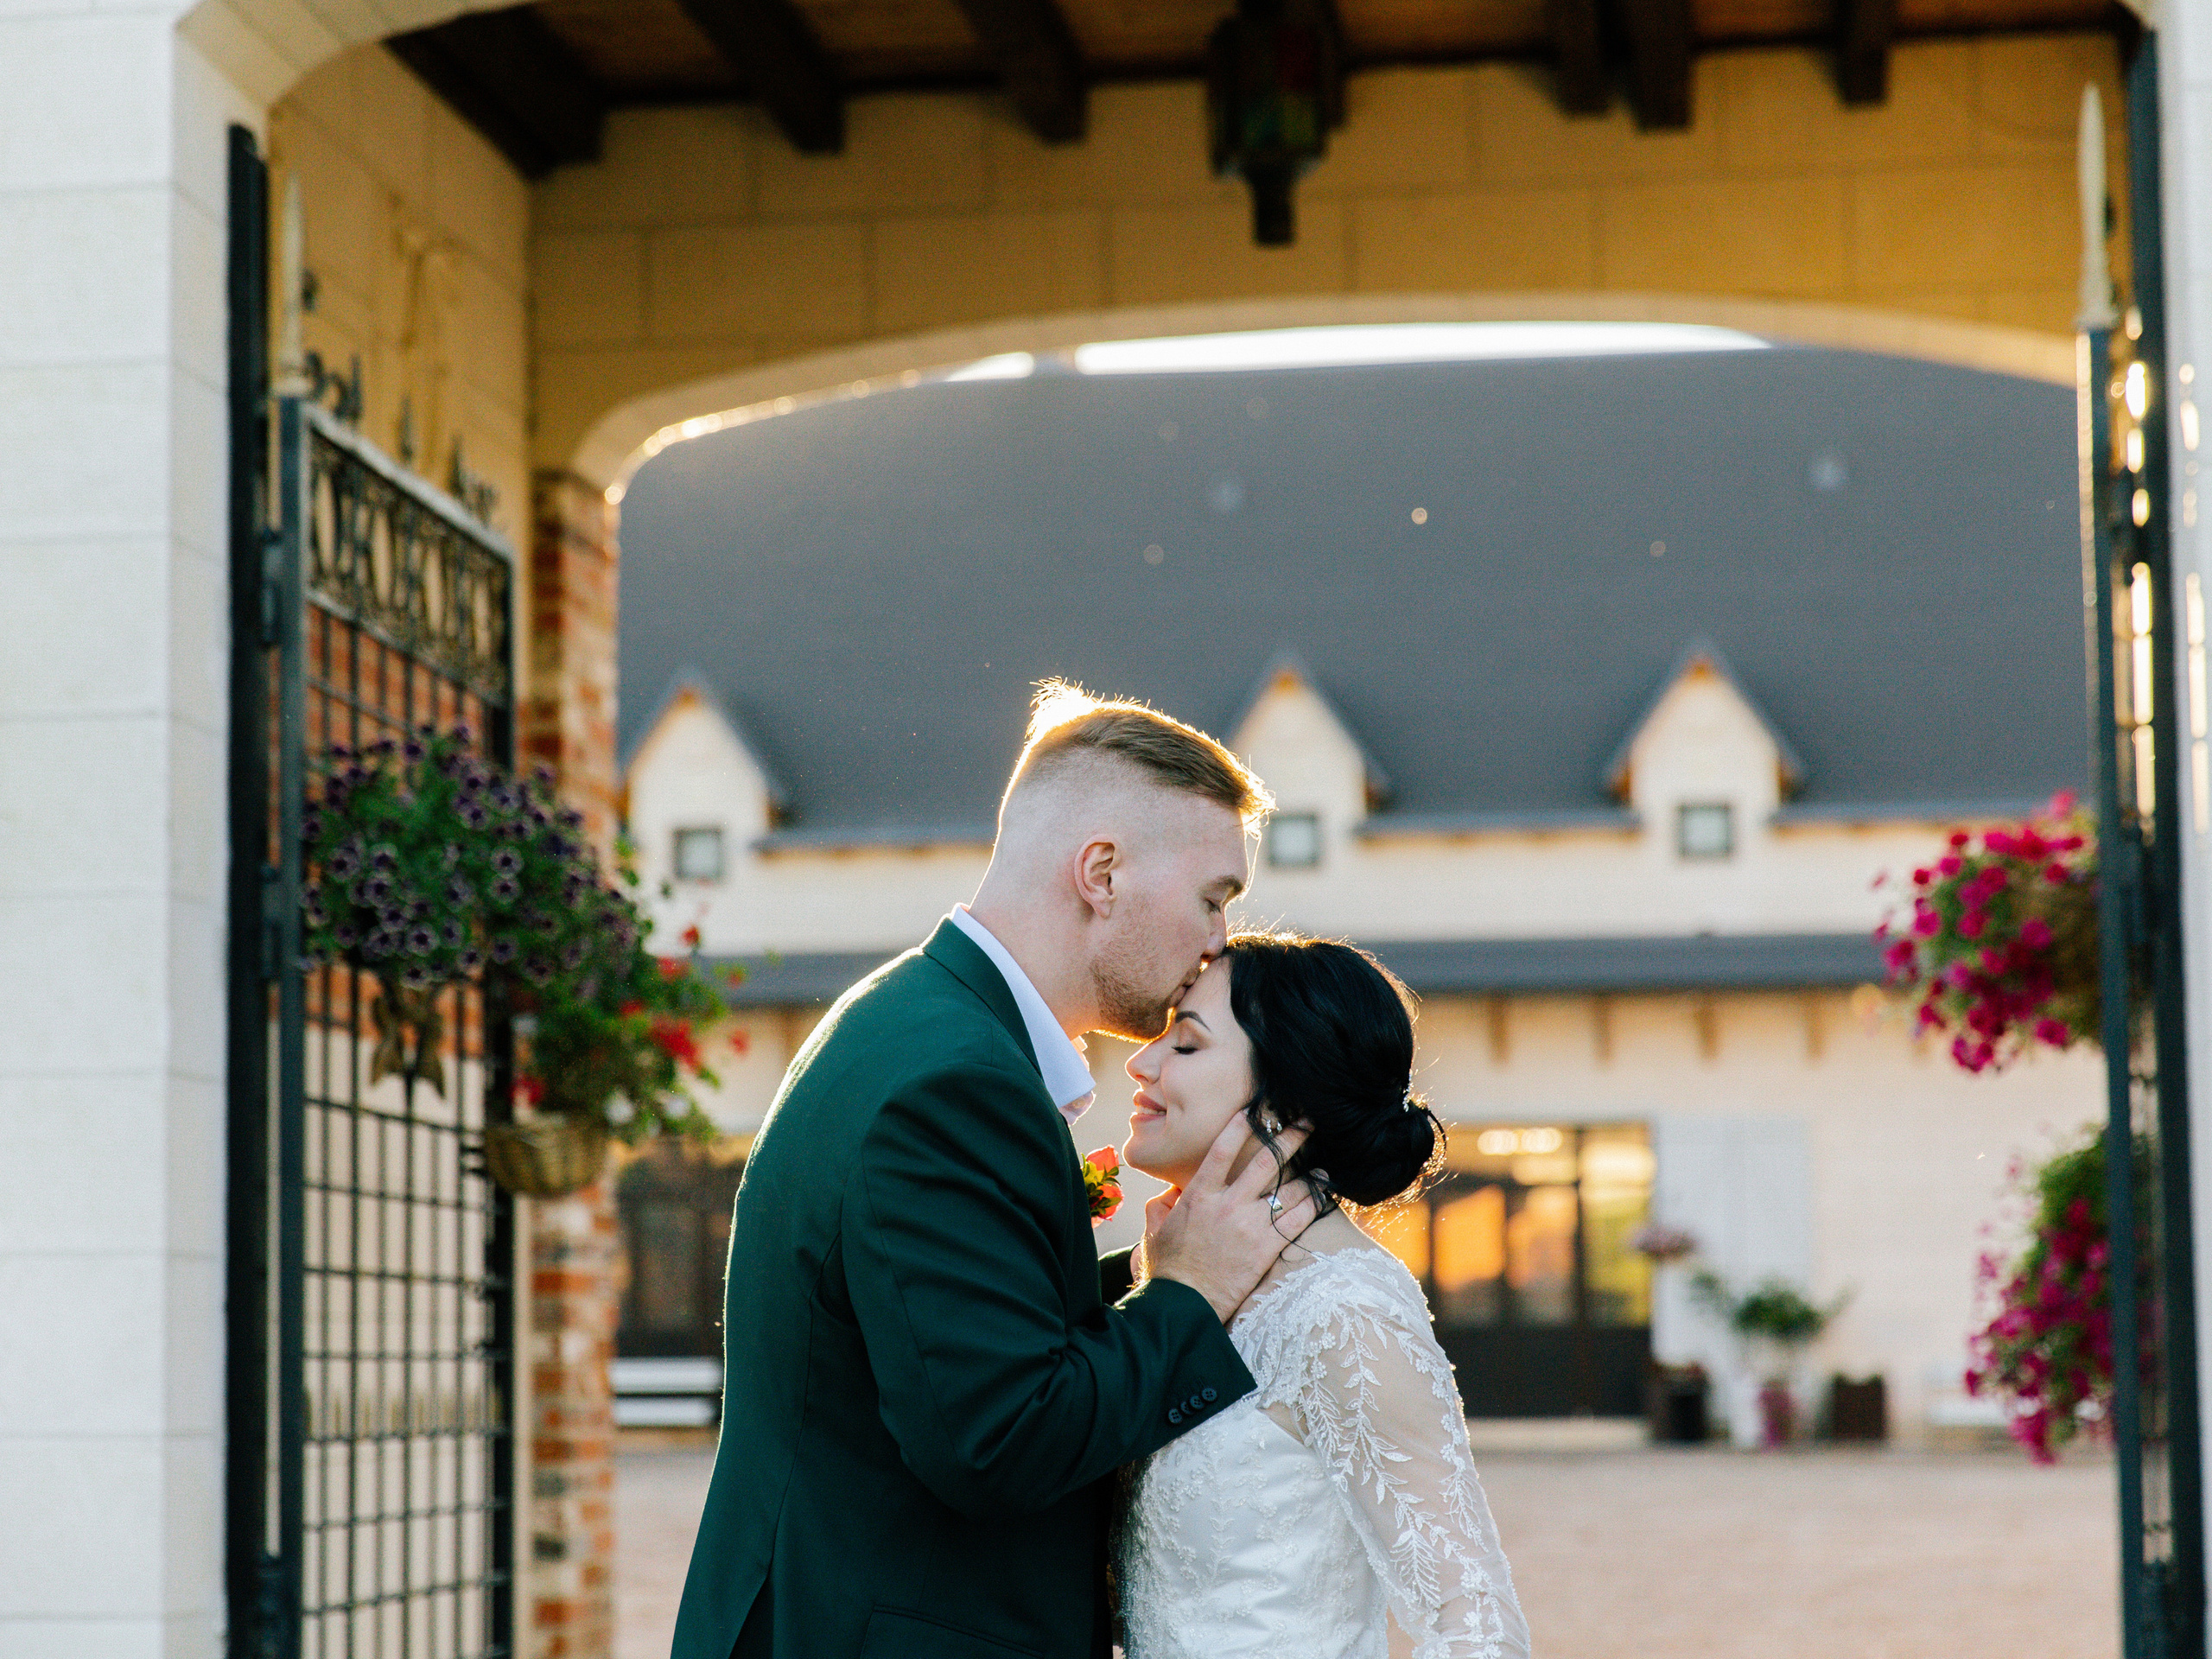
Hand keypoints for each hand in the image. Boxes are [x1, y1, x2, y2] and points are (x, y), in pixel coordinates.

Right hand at [1142, 1116, 1319, 1324]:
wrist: (1185, 1304)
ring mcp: (1249, 1225)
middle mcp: (1227, 1203)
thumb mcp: (1155, 1232)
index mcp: (1199, 1194)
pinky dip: (1314, 1204)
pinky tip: (1323, 1195)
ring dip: (1308, 1174)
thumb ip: (1161, 1207)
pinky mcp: (1267, 1248)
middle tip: (1306, 1123)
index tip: (1256, 1111)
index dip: (1241, 1126)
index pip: (1223, 1150)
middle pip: (1266, 1161)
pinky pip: (1298, 1219)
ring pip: (1288, 1189)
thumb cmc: (1168, 1269)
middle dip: (1290, 1138)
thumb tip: (1169, 1195)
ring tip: (1321, 1165)